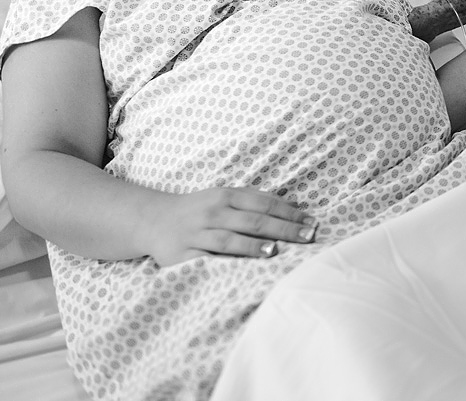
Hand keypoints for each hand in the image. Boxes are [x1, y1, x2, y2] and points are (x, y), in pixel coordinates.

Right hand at [140, 187, 317, 266]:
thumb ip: (256, 200)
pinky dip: (223, 264)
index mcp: (226, 196)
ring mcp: (197, 233)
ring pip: (229, 239)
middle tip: (308, 236)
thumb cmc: (199, 209)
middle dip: (284, 228)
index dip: (290, 212)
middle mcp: (213, 212)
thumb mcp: (225, 197)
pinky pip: (206, 260)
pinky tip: (240, 269)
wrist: (153, 220)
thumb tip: (295, 204)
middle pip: (254, 221)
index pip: (265, 203)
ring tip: (276, 251)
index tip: (312, 222)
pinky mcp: (182, 255)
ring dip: (254, 245)